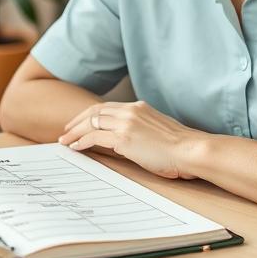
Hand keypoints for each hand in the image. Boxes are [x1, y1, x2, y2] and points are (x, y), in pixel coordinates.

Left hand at [58, 101, 199, 178]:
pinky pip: (94, 137)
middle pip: (94, 112)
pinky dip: (82, 141)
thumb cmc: (180, 147)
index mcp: (138, 107)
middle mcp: (130, 111)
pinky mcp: (124, 138)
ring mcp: (126, 123)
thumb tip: (125, 141)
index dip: (90, 115)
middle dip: (77, 121)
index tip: (80, 122)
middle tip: (66, 130)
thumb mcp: (156, 130)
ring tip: (65, 141)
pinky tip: (75, 147)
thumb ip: (140, 129)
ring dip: (75, 132)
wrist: (191, 150)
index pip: (106, 107)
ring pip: (91, 122)